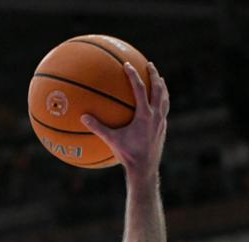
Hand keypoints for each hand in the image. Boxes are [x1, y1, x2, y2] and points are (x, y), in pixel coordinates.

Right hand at [79, 62, 167, 176]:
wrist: (145, 169)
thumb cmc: (128, 155)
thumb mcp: (112, 140)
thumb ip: (98, 128)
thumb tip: (83, 117)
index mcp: (145, 115)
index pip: (140, 89)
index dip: (133, 75)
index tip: (127, 65)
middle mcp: (156, 116)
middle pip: (158, 89)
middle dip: (154, 75)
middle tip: (149, 64)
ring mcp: (161, 122)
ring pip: (165, 99)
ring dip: (161, 87)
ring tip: (159, 79)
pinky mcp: (163, 129)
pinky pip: (164, 109)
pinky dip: (162, 101)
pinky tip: (157, 102)